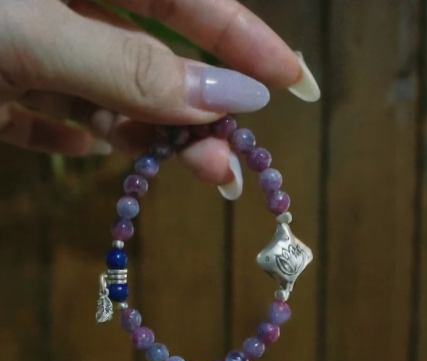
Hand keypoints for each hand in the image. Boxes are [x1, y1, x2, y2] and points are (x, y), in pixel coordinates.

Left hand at [0, 0, 318, 188]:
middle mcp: (54, 1)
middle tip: (232, 165)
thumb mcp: (35, 34)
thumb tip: (232, 97)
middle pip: (146, 50)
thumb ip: (130, 67)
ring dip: (145, 133)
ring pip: (101, 89)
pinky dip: (65, 136)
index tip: (295, 84)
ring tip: (195, 173)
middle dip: (196, 107)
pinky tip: (85, 149)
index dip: (241, 37)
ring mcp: (19, 45)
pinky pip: (39, 114)